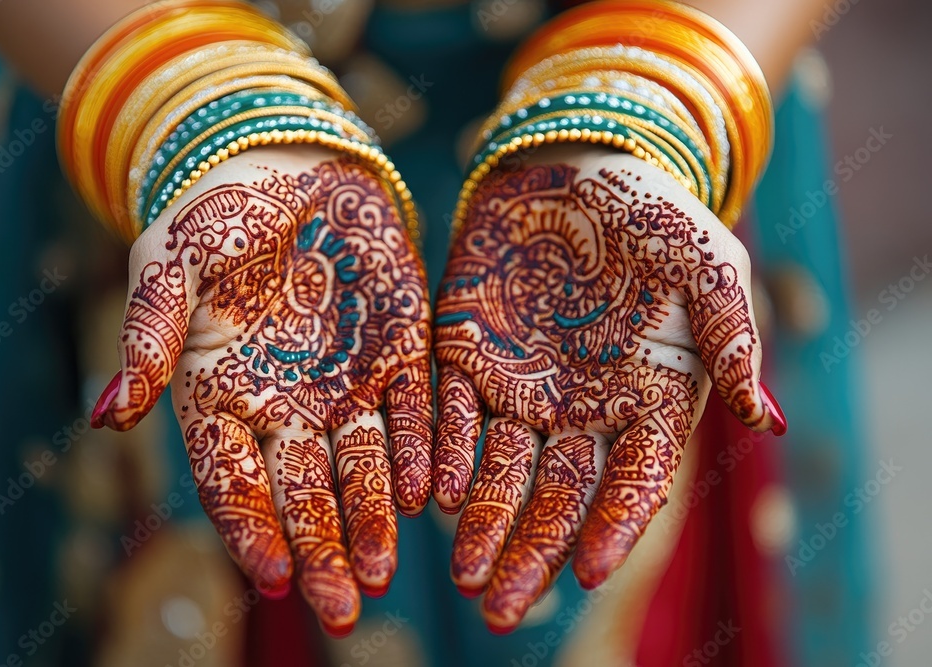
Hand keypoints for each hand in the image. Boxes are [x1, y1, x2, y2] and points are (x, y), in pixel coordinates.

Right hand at [91, 147, 432, 635]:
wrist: (287, 168)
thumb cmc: (213, 217)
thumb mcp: (166, 268)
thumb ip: (146, 341)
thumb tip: (106, 417)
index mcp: (222, 398)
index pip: (234, 481)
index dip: (252, 529)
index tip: (276, 574)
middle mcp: (286, 407)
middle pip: (304, 494)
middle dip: (323, 550)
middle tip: (343, 605)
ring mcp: (347, 385)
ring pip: (363, 467)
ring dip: (374, 518)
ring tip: (386, 568)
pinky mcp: (400, 353)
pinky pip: (414, 411)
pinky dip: (419, 451)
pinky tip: (426, 491)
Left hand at [432, 148, 784, 631]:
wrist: (579, 163)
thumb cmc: (655, 213)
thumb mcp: (708, 264)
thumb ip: (733, 338)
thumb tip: (769, 422)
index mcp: (646, 399)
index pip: (633, 480)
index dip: (614, 526)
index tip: (590, 573)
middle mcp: (582, 408)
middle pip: (558, 495)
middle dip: (531, 551)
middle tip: (501, 608)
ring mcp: (522, 387)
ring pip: (499, 469)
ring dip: (482, 521)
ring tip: (464, 576)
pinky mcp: (468, 354)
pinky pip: (452, 414)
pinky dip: (443, 453)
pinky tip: (432, 494)